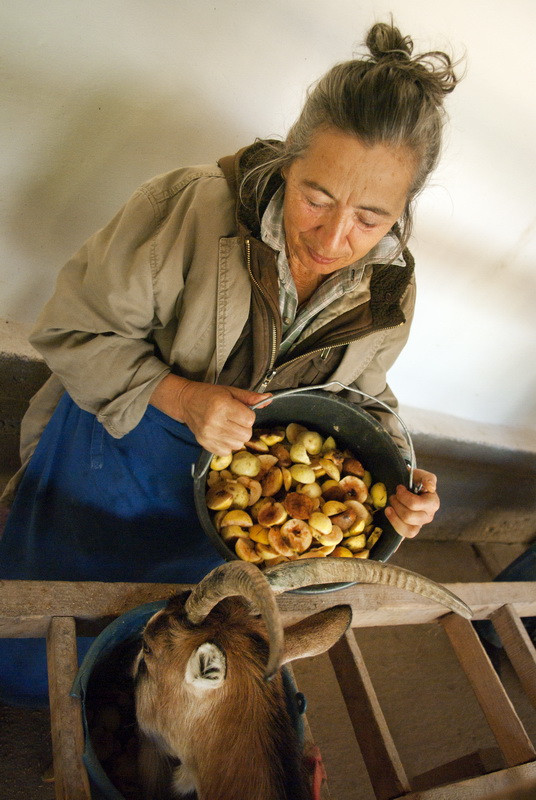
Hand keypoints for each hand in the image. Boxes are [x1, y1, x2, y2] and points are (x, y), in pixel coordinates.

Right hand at [149, 375, 270, 453]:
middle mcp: (215, 421)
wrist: (186, 401)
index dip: (248, 416)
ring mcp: (209, 434)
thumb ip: (250, 397)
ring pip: (238, 445)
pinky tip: (221, 434)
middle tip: (235, 420)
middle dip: (244, 427)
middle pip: (246, 434)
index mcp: (223, 406)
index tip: (241, 412)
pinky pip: (226, 452)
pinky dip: (227, 445)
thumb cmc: (209, 395)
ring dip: (237, 437)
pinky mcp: (205, 443)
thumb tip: (269, 399)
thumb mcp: (230, 391)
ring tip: (228, 427)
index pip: (250, 420)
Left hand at [384, 468, 438, 538]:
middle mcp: (429, 515)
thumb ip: (428, 478)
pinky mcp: (413, 530)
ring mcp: (421, 524)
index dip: (403, 496)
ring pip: (408, 527)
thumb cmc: (414, 482)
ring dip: (395, 515)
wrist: (406, 487)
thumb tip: (431, 487)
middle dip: (397, 504)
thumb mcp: (420, 475)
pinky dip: (395, 523)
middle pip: (409, 516)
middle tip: (393, 496)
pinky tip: (389, 513)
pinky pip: (406, 533)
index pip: (415, 504)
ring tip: (389, 506)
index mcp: (433, 502)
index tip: (399, 488)